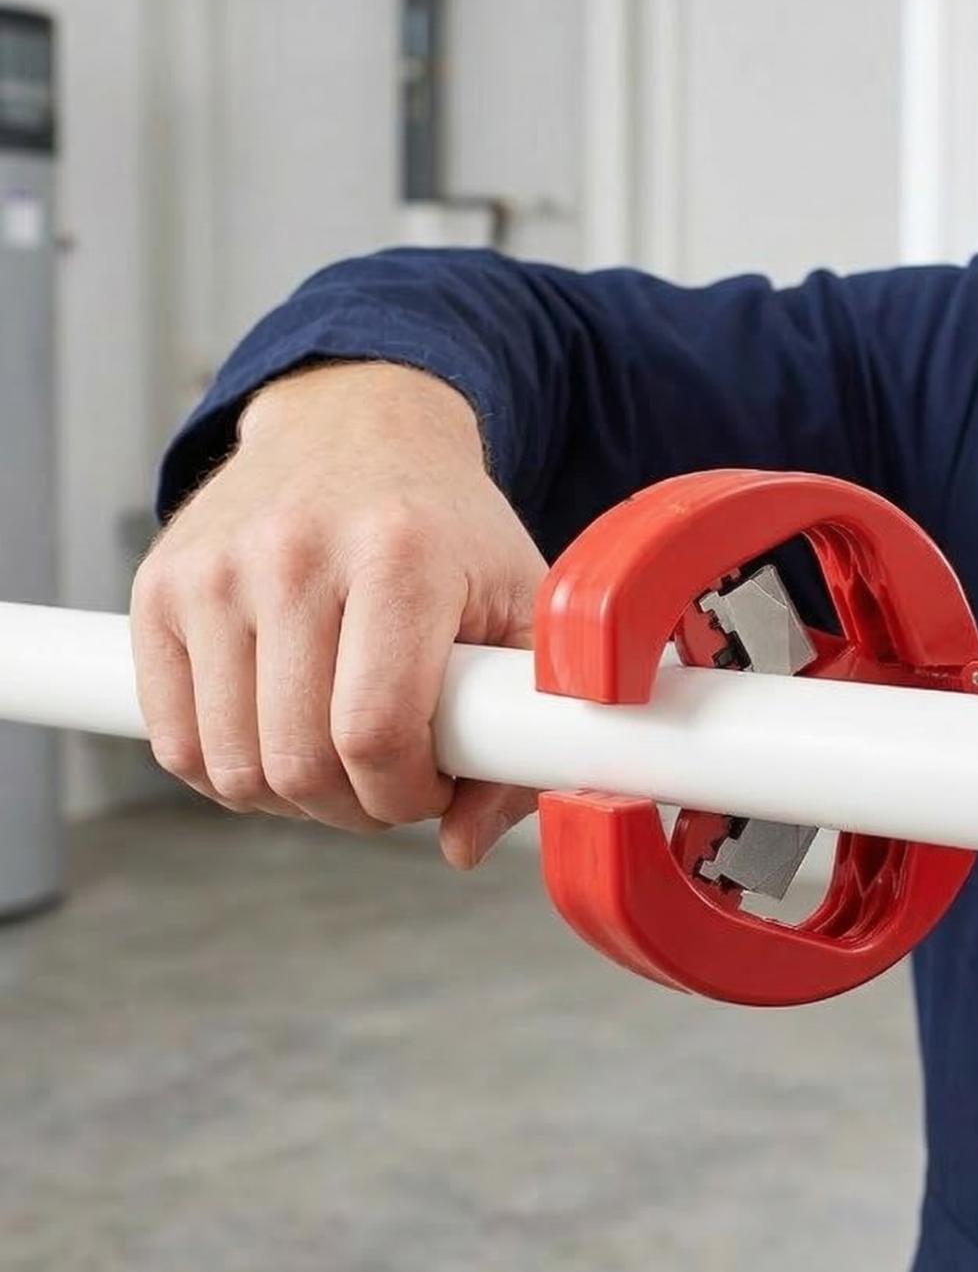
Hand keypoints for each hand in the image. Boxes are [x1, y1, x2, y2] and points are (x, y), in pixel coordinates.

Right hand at [131, 362, 547, 868]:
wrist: (359, 427)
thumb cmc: (450, 529)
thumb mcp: (523, 607)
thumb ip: (521, 726)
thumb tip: (464, 845)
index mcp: (399, 554)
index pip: (376, 733)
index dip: (407, 795)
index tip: (433, 787)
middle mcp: (294, 553)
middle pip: (299, 762)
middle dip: (355, 807)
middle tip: (391, 779)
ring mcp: (215, 568)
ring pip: (231, 766)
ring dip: (292, 798)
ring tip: (340, 757)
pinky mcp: (159, 587)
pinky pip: (176, 742)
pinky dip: (229, 772)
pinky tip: (282, 739)